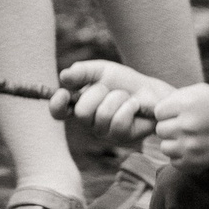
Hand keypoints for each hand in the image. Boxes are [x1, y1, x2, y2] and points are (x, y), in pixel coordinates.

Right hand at [51, 59, 172, 142]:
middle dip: (98, 93)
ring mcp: (103, 131)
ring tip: (125, 97)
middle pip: (82, 111)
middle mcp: (88, 121)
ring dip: (117, 99)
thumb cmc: (124, 82)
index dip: (56, 106)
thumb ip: (82, 71)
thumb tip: (63, 76)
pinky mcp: (119, 137)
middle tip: (109, 89)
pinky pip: (118, 121)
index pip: (58, 112)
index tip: (64, 93)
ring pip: (102, 115)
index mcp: (79, 104)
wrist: (152, 92)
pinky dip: (129, 107)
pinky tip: (134, 107)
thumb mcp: (101, 70)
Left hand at [151, 83, 208, 170]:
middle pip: (160, 130)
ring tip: (189, 140)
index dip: (168, 113)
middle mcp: (187, 124)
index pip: (158, 112)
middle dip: (170, 129)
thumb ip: (177, 96)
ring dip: (174, 145)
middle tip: (186, 128)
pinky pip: (174, 162)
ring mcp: (191, 145)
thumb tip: (156, 108)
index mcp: (187, 103)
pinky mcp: (195, 162)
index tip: (180, 115)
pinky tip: (194, 151)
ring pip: (165, 147)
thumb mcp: (202, 92)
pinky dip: (182, 158)